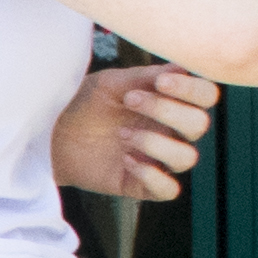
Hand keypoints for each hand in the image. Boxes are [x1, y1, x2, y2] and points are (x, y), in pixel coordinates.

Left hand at [50, 60, 214, 200]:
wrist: (51, 134)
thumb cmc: (84, 103)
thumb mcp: (112, 83)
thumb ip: (146, 76)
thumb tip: (181, 68)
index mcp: (170, 102)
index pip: (206, 96)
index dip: (192, 90)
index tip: (161, 82)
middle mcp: (170, 131)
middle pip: (199, 125)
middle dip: (167, 111)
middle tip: (130, 100)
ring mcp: (158, 159)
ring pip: (187, 158)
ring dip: (155, 143)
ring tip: (122, 134)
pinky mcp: (141, 185)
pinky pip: (169, 189)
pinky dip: (151, 175)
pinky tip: (125, 159)